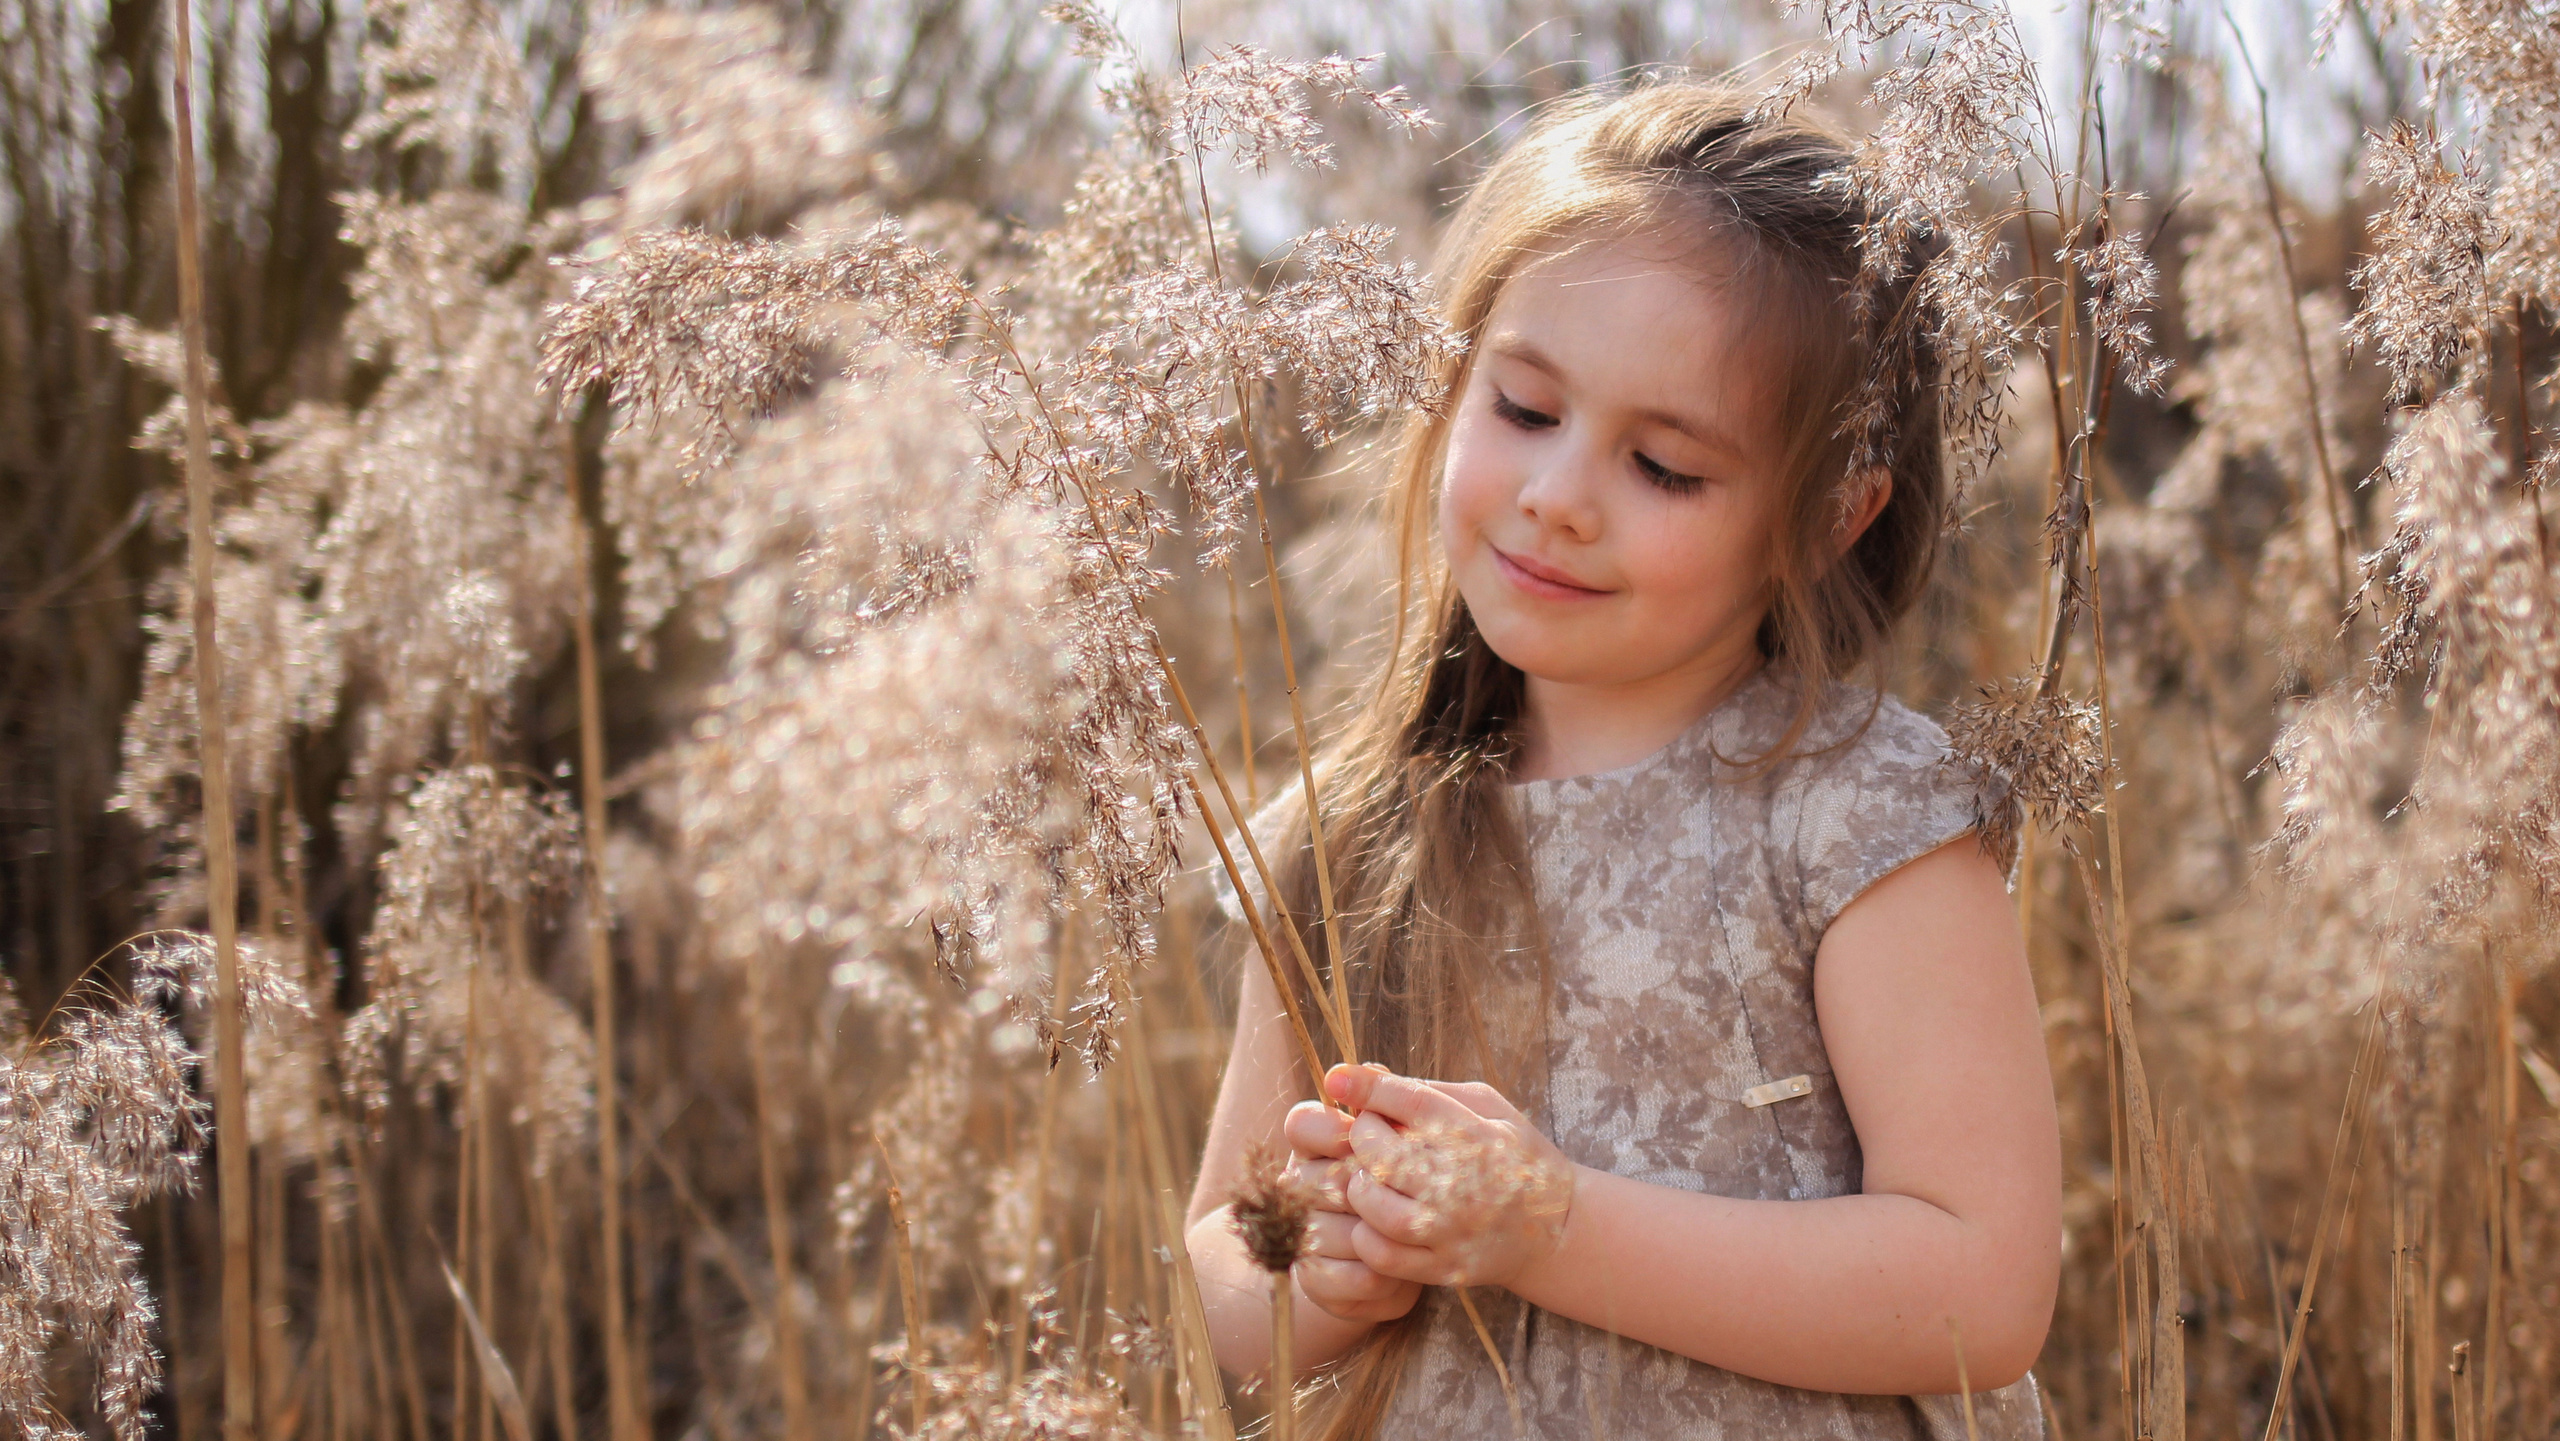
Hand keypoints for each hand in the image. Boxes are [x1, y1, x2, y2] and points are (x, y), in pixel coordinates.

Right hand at [1282, 1094, 1422, 1322]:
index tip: (1359, 1136)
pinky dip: (1373, 1276)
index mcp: (1325, 1141)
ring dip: (1370, 1235)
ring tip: (1416, 1237)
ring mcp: (1307, 1233)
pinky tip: (1404, 1271)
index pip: (1301, 1122)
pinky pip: (1335, 1277)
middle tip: (1400, 1193)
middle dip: (1354, 1188)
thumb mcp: (1427, 1136)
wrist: (1435, 1255)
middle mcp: (1305, 1183)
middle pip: (1304, 1179)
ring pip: (1321, 1230)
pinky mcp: (1317, 1280)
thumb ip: (1402, 1102)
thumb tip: (1375, 1070)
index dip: (1327, 1129)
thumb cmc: (1434, 1181)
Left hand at [1327, 1064, 1576, 1291]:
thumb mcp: (1488, 1107)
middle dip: (1362, 1136)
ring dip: (1359, 1186)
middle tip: (1369, 1135)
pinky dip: (1366, 1234)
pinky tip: (1377, 1219)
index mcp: (1475, 1135)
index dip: (1365, 1087)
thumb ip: (1427, 1090)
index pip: (1407, 1101)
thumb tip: (1364, 1072)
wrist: (1559, 1228)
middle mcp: (1461, 1183)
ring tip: (1372, 1178)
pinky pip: (1381, 1254)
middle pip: (1379, 1152)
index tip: (1337, 1079)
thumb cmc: (1516, 1155)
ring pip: (1372, 1206)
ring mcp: (1450, 1230)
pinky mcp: (1443, 1267)